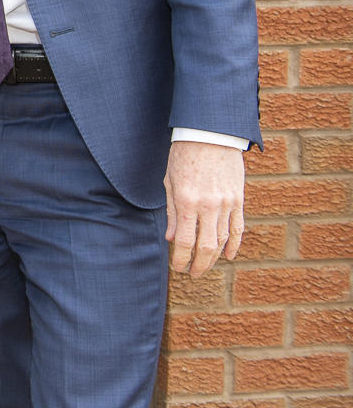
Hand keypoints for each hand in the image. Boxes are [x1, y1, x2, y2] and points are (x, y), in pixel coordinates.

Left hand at [164, 140, 245, 277]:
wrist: (210, 133)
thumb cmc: (184, 155)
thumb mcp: (170, 181)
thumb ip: (171, 212)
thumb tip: (171, 239)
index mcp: (186, 201)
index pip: (184, 241)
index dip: (180, 259)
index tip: (177, 268)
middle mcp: (208, 206)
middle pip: (205, 246)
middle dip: (198, 264)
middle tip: (192, 274)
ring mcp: (226, 203)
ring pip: (223, 240)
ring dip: (214, 257)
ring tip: (205, 266)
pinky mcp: (239, 199)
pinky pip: (238, 227)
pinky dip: (234, 244)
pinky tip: (228, 256)